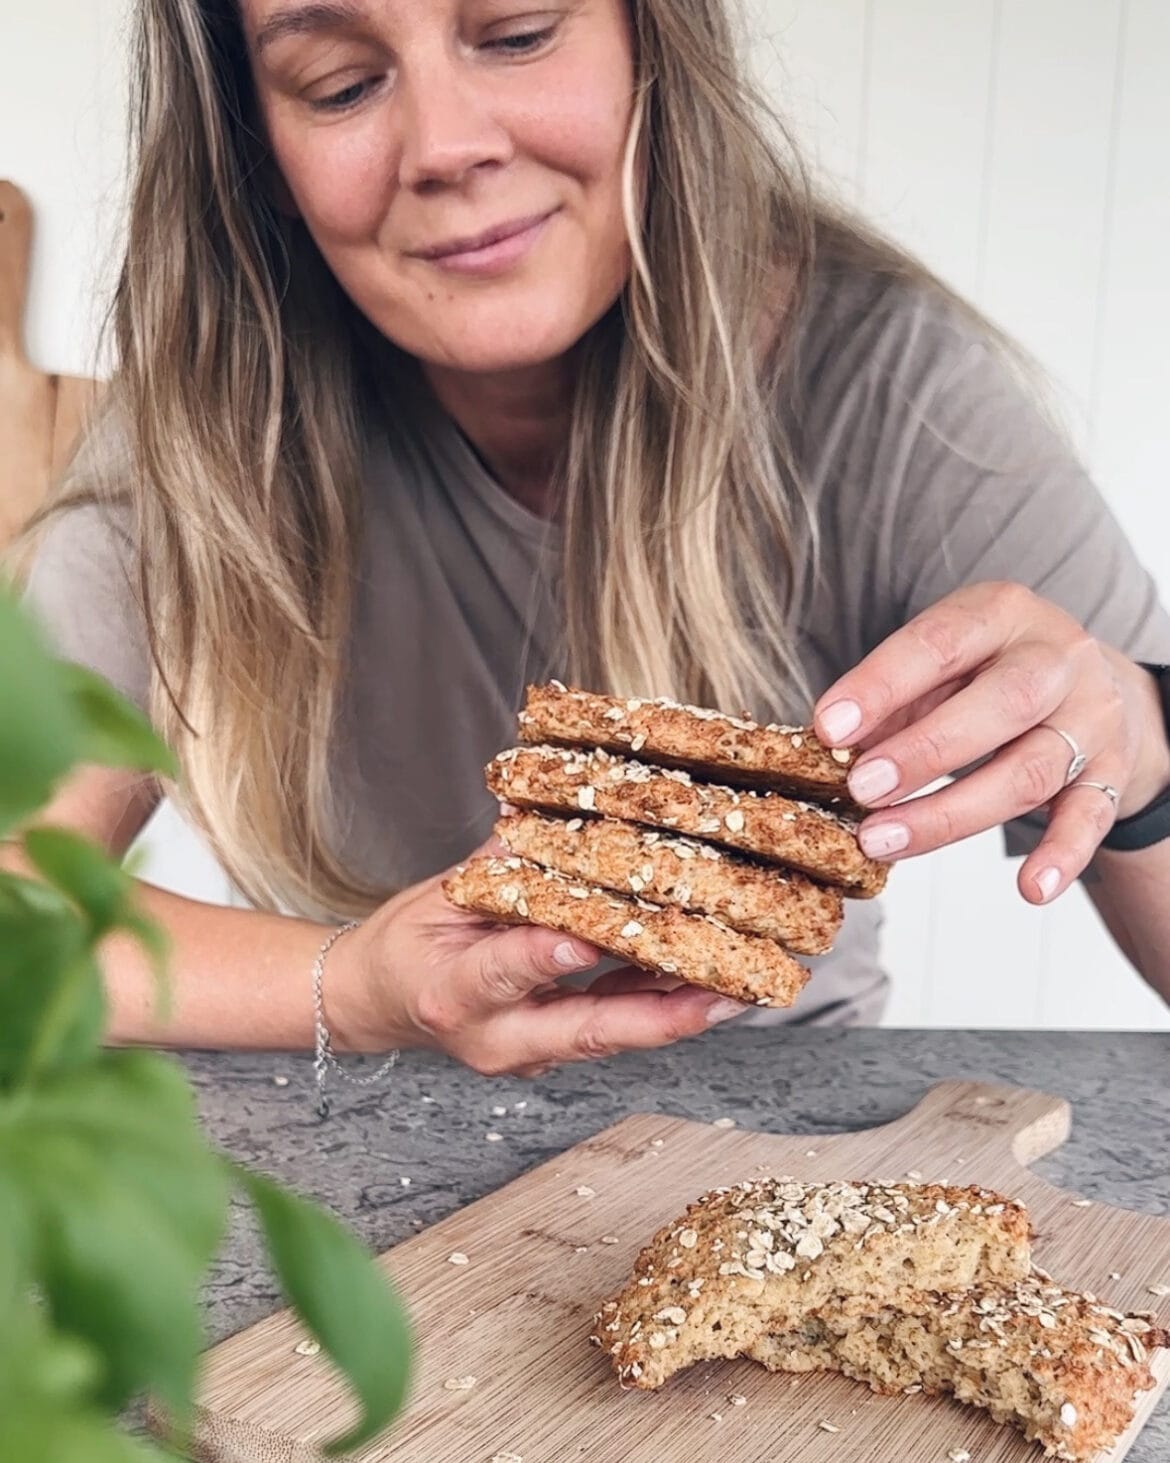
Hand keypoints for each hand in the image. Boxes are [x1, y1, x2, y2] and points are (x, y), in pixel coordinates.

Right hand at [322, 836, 747, 1074]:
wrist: (378, 1005)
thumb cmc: (403, 948)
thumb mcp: (434, 898)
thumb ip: (495, 867)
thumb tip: (549, 817)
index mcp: (453, 995)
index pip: (502, 975)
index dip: (544, 958)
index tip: (585, 939)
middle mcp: (495, 1040)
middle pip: (584, 1032)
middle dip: (660, 1017)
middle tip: (723, 996)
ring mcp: (525, 1057)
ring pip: (609, 1037)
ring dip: (676, 1013)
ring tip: (739, 989)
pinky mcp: (549, 1055)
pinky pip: (610, 1030)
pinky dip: (655, 1006)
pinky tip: (702, 983)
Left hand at [812, 582, 1169, 904]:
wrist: (1092, 684)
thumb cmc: (990, 673)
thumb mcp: (943, 665)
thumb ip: (892, 702)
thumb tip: (830, 749)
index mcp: (1001, 613)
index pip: (939, 643)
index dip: (881, 686)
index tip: (829, 729)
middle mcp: (1055, 657)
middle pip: (1001, 704)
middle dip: (924, 752)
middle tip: (861, 790)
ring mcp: (1091, 715)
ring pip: (1031, 769)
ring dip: (952, 813)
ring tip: (884, 841)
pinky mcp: (1111, 770)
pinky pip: (1090, 815)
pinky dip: (1062, 855)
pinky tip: (1031, 888)